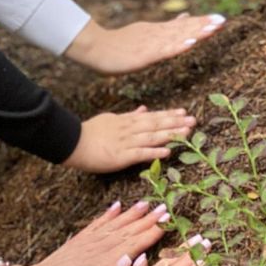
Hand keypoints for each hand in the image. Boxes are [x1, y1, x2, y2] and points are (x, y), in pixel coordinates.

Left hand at [0, 199, 170, 265]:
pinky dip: (108, 214)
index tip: (168, 221)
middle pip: (128, 230)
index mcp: (104, 261)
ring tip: (146, 203)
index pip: (134, 243)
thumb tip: (138, 260)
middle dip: (147, 219)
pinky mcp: (79, 241)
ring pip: (115, 224)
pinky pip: (97, 223)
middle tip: (165, 207)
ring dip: (132, 214)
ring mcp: (88, 242)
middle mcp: (98, 247)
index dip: (152, 232)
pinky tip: (117, 206)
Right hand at [63, 106, 195, 172]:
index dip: (168, 115)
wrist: (72, 142)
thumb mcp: (110, 119)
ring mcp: (126, 142)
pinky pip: (141, 153)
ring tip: (187, 132)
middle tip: (193, 120)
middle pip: (155, 124)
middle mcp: (128, 129)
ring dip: (170, 134)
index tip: (183, 112)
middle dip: (175, 122)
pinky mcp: (121, 156)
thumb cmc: (89, 132)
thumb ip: (128, 116)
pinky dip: (155, 151)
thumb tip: (143, 109)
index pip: (151, 117)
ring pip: (152, 136)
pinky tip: (168, 151)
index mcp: (126, 121)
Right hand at [64, 14, 225, 75]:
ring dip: (196, 32)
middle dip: (204, 25)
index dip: (201, 22)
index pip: (182, 26)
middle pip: (184, 29)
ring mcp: (151, 43)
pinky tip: (192, 43)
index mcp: (156, 31)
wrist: (94, 47)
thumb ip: (163, 29)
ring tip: (214, 28)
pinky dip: (179, 46)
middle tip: (223, 20)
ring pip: (178, 37)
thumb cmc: (116, 45)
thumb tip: (183, 18)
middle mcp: (156, 34)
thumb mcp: (143, 34)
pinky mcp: (144, 54)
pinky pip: (165, 51)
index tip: (219, 19)